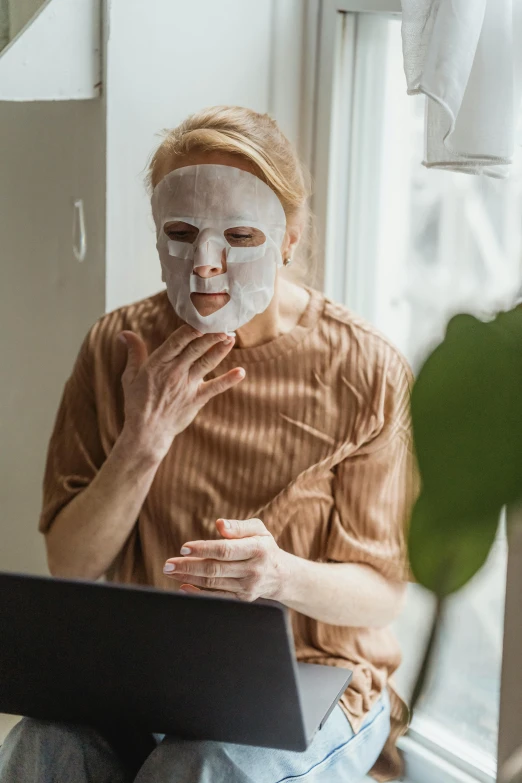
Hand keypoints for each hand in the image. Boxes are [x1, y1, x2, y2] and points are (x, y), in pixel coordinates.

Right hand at [118, 325, 244, 462]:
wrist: (146, 433)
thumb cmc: (137, 403)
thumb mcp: (130, 376)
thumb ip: (133, 352)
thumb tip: (124, 333)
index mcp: (158, 363)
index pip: (177, 341)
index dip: (191, 330)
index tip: (202, 320)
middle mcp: (174, 372)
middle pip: (195, 349)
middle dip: (211, 335)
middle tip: (224, 324)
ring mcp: (186, 386)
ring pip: (206, 363)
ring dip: (220, 350)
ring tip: (232, 338)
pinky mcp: (196, 399)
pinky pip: (215, 388)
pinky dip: (228, 380)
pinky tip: (241, 372)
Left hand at [163, 518, 288, 601]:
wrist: (281, 576)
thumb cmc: (264, 547)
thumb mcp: (258, 530)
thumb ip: (238, 526)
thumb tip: (219, 524)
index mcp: (257, 549)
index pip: (226, 550)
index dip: (203, 549)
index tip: (183, 548)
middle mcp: (253, 570)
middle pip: (216, 569)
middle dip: (189, 566)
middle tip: (168, 564)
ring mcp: (247, 588)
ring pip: (213, 583)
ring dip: (189, 578)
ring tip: (170, 571)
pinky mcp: (242, 600)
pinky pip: (217, 599)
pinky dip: (198, 594)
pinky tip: (183, 588)